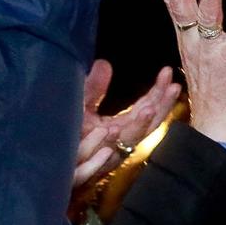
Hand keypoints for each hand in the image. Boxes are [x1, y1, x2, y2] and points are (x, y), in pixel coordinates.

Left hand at [73, 60, 180, 193]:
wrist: (52, 154)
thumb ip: (95, 87)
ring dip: (143, 124)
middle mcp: (124, 138)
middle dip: (162, 104)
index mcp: (124, 124)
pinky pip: (108, 152)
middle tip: (173, 85)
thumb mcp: (83, 103)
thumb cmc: (68, 132)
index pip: (148, 106)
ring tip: (151, 108)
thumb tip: (104, 63)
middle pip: (150, 121)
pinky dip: (112, 141)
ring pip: (134, 137)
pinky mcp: (97, 161)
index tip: (167, 72)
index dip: (159, 90)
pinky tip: (116, 128)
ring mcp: (112, 150)